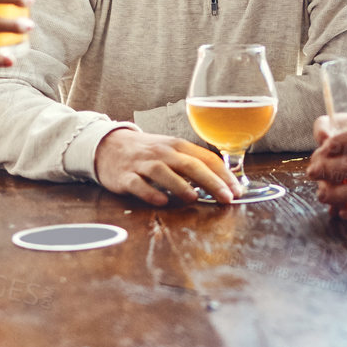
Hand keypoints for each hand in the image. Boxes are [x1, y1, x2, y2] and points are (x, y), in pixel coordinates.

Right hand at [94, 128, 238, 206]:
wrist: (109, 145)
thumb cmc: (147, 151)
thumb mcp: (171, 150)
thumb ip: (193, 163)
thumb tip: (222, 181)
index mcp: (177, 146)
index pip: (206, 158)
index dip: (224, 174)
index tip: (237, 190)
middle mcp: (162, 152)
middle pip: (190, 164)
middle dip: (211, 181)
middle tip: (226, 198)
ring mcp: (143, 163)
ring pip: (163, 172)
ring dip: (180, 185)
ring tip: (195, 198)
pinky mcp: (125, 176)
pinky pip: (138, 184)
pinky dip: (150, 192)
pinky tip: (162, 201)